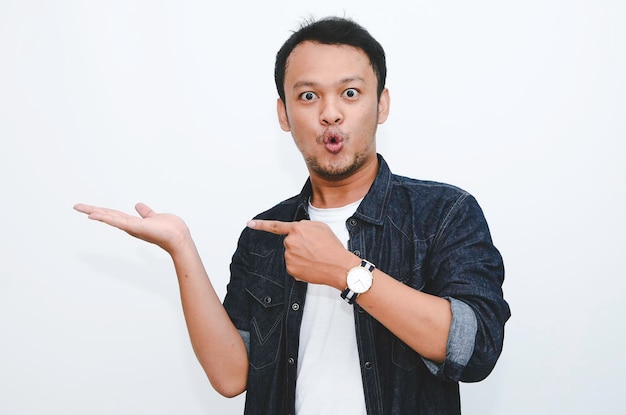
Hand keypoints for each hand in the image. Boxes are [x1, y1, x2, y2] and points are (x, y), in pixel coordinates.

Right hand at [74, 203, 191, 254]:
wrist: (179, 238)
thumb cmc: (170, 230)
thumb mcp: (154, 217)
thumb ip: (146, 212)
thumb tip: (138, 205)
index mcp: (133, 223)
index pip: (114, 215)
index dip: (101, 211)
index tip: (88, 209)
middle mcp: (130, 226)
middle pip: (108, 216)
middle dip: (92, 210)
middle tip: (76, 206)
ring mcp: (132, 227)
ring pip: (110, 218)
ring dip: (95, 212)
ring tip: (81, 208)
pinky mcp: (136, 227)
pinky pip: (118, 221)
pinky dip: (106, 218)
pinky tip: (94, 215)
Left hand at [247, 219, 356, 288]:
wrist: (339, 266)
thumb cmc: (332, 247)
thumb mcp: (321, 227)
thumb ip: (305, 226)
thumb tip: (297, 231)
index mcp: (297, 229)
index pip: (275, 226)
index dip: (261, 225)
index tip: (249, 223)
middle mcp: (290, 242)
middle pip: (290, 242)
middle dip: (300, 245)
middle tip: (315, 248)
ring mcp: (289, 256)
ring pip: (291, 254)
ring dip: (301, 256)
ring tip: (316, 257)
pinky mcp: (291, 269)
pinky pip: (293, 266)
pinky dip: (301, 266)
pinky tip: (312, 266)